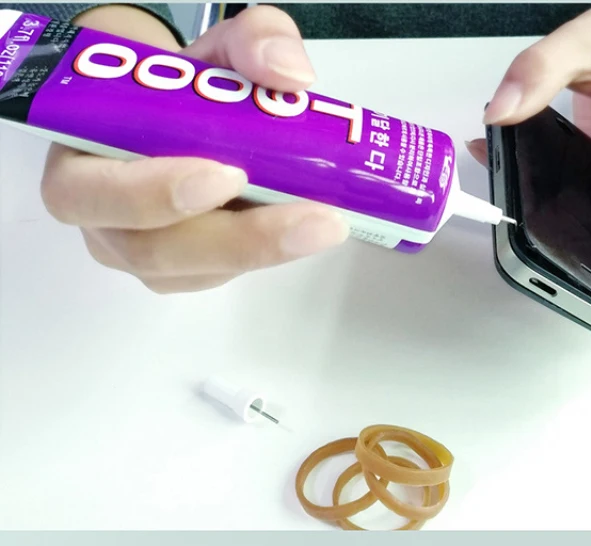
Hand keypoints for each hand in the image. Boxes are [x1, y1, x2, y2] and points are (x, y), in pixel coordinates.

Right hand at [41, 6, 348, 293]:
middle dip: (238, 237)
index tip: (228, 173)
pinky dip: (271, 254)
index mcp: (80, 160)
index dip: (152, 192)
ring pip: (197, 271)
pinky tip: (309, 229)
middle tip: (313, 218)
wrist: (176, 117)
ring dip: (266, 252)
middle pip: (154, 250)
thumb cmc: (180, 86)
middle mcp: (104, 220)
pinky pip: (225, 275)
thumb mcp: (216, 47)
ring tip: (325, 223)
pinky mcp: (188, 272)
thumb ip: (253, 40)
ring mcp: (145, 255)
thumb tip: (289, 75)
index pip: (91, 192)